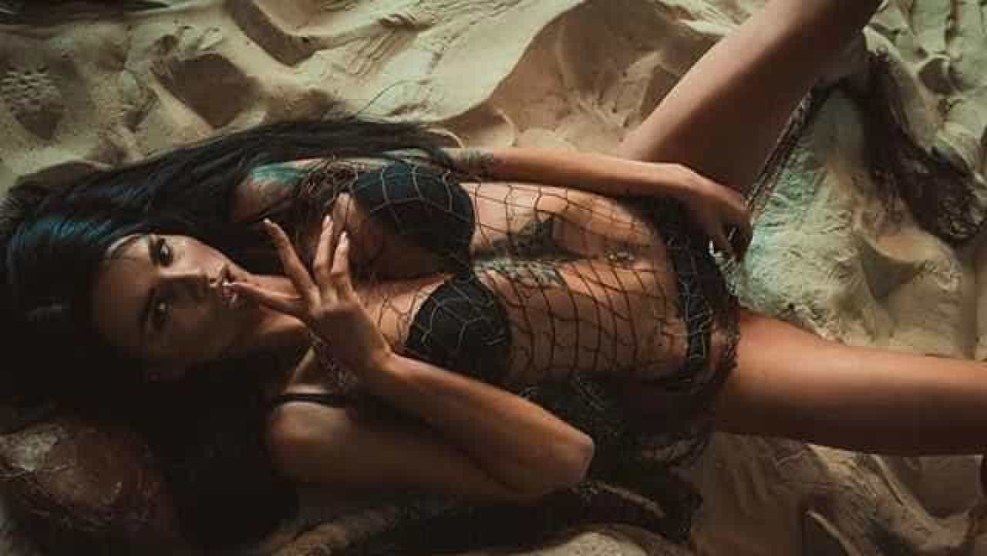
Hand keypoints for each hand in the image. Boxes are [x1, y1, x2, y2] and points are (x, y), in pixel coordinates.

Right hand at [228, 217, 393, 374]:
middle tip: (270, 224)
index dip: (252, 293)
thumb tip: (322, 298)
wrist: (370, 364)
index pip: (273, 301)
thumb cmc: (352, 350)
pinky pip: (342, 272)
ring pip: (320, 265)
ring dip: (324, 239)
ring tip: (326, 219)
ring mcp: (329, 306)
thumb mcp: (328, 333)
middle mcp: (313, 310)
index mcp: (305, 318)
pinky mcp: (348, 304)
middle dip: (280, 245)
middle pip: (293, 270)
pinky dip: (343, 253)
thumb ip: (321, 314)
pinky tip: (345, 238)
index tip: (232, 284)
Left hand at [667, 164, 752, 259]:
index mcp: (743, 216)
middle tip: (728, 255)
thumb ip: (722, 244)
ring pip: (735, 221)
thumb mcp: (712, 231)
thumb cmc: (702, 210)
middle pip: (743, 229)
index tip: (736, 260)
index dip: (742, 250)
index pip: (747, 237)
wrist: (691, 186)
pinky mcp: (726, 192)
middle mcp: (743, 206)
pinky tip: (713, 231)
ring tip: (716, 247)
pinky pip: (730, 213)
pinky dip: (724, 224)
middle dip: (735, 243)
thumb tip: (729, 254)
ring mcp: (735, 198)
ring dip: (728, 235)